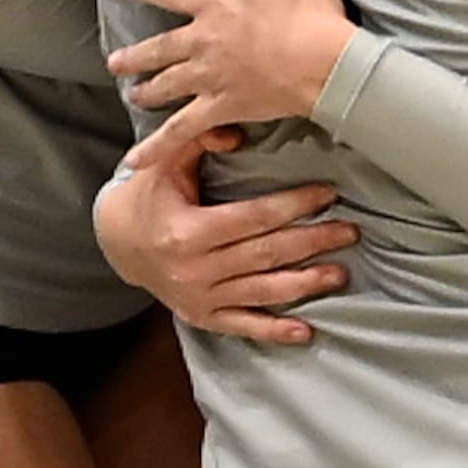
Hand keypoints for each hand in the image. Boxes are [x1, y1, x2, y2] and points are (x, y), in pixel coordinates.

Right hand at [93, 138, 353, 343]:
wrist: (117, 242)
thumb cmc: (149, 194)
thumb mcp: (165, 161)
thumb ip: (198, 140)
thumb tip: (239, 135)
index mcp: (187, 232)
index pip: (252, 218)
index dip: (293, 205)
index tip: (327, 194)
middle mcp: (194, 270)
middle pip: (265, 255)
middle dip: (311, 242)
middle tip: (350, 232)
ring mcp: (198, 298)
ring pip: (261, 292)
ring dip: (304, 284)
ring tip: (340, 274)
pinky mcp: (201, 316)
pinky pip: (242, 326)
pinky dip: (273, 331)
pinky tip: (305, 332)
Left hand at [104, 0, 353, 148]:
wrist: (325, 63)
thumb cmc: (310, 12)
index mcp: (215, 5)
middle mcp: (202, 41)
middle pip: (159, 48)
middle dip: (135, 55)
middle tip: (115, 62)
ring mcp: (208, 78)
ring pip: (165, 85)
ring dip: (146, 89)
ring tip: (132, 94)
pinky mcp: (220, 108)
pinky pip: (181, 131)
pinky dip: (157, 147)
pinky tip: (134, 161)